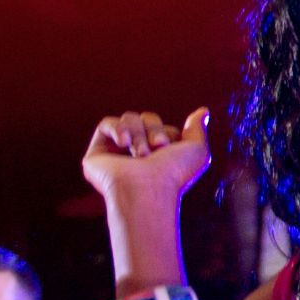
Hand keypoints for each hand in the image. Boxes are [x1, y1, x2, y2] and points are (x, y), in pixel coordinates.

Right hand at [84, 110, 212, 208]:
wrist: (148, 189)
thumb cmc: (174, 175)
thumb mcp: (196, 150)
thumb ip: (197, 129)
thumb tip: (203, 111)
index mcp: (157, 155)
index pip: (160, 126)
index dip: (167, 131)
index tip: (169, 148)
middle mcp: (136, 154)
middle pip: (145, 118)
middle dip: (153, 129)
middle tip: (157, 149)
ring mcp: (116, 154)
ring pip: (128, 119)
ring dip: (137, 133)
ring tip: (140, 155)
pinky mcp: (97, 154)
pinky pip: (106, 124)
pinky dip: (117, 128)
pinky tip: (123, 143)